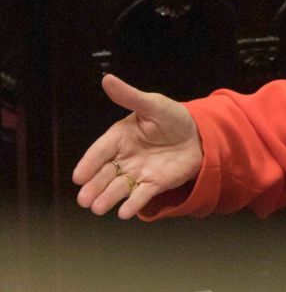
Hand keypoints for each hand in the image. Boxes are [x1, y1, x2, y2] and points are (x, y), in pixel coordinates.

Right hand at [73, 74, 202, 218]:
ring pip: (119, 186)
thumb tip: (107, 79)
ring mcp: (139, 171)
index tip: (78, 177)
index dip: (88, 164)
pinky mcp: (155, 183)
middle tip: (83, 200)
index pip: (100, 151)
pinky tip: (124, 213)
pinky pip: (142, 194)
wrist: (201, 134)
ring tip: (97, 208)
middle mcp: (125, 157)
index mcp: (120, 137)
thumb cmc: (173, 117)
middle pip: (105, 173)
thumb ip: (130, 96)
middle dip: (93, 187)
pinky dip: (133, 203)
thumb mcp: (152, 104)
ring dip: (108, 197)